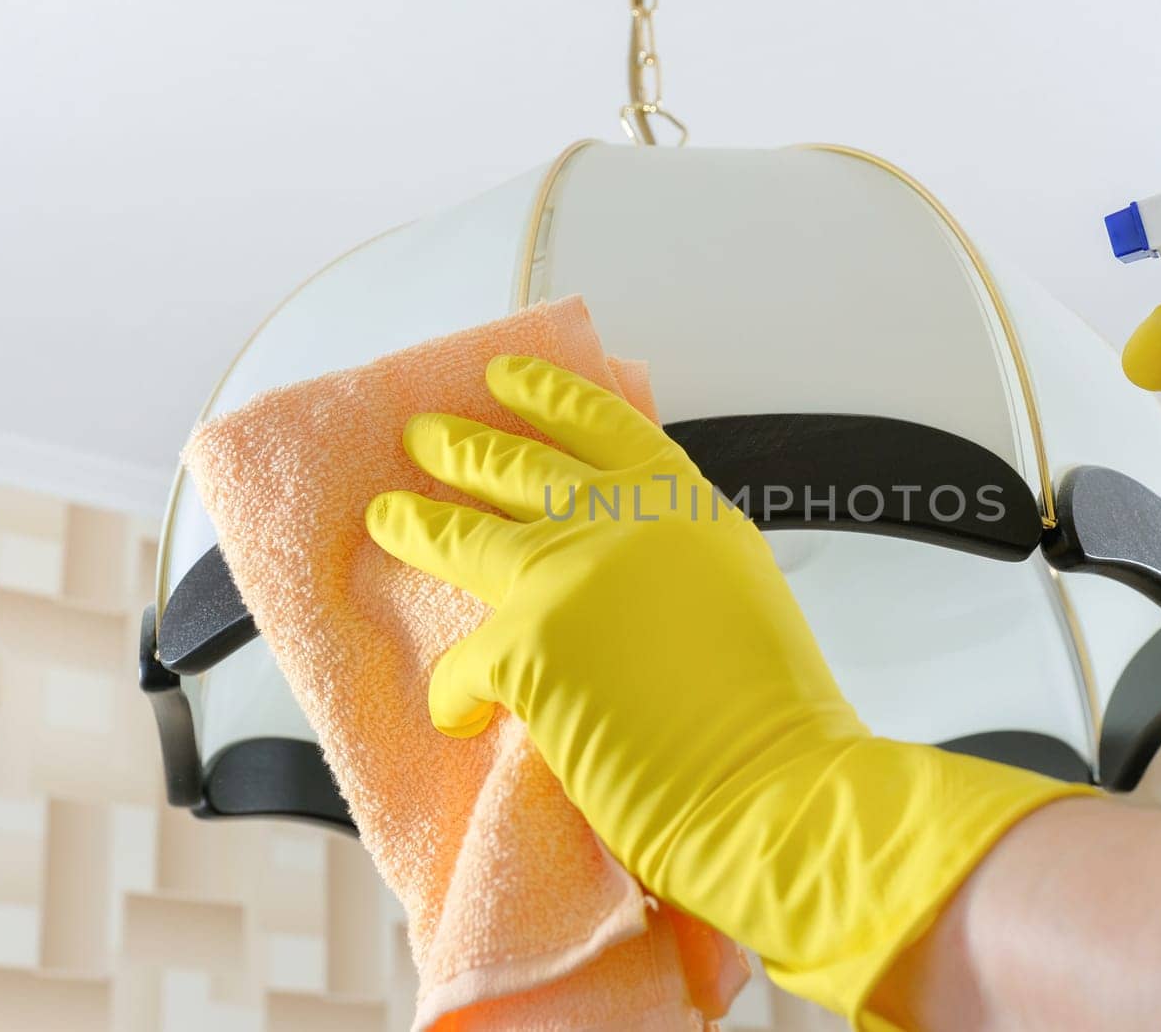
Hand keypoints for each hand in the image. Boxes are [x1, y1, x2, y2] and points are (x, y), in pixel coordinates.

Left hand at [366, 355, 1093, 1028]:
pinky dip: (457, 696)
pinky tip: (459, 713)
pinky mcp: (526, 643)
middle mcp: (623, 520)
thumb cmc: (775, 713)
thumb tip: (618, 573)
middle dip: (462, 447)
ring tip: (385, 514)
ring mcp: (569, 574)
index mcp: (685, 506)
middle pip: (518, 467)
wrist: (773, 783)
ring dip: (416, 522)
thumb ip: (672, 559)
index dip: (548, 397)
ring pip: (465, 535)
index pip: (604, 427)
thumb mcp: (736, 591)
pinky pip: (462, 667)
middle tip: (423, 433)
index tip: (507, 376)